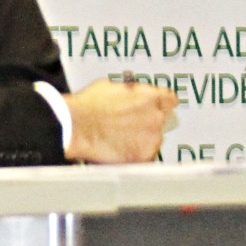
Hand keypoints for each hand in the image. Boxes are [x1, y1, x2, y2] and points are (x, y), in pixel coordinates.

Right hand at [63, 80, 177, 162]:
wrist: (74, 126)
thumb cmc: (88, 106)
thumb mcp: (113, 87)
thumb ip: (130, 93)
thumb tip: (130, 95)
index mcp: (151, 96)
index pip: (170, 100)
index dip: (162, 105)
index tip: (158, 108)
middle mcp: (156, 117)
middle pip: (159, 122)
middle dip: (145, 124)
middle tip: (126, 126)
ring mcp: (152, 139)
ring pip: (152, 141)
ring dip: (140, 141)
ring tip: (118, 139)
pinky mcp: (143, 157)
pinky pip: (144, 158)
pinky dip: (134, 156)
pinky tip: (119, 151)